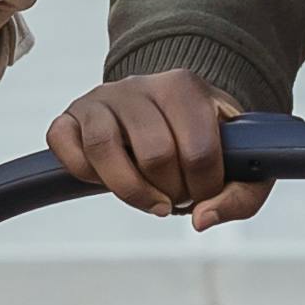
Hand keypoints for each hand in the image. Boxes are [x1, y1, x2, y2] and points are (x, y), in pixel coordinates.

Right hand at [47, 65, 267, 227]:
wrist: (164, 111)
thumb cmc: (202, 139)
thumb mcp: (237, 162)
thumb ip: (240, 197)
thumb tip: (202, 219)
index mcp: (185, 87)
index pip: (199, 150)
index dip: (205, 188)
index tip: (204, 192)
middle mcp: (139, 85)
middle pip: (155, 153)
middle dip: (171, 192)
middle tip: (177, 195)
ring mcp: (100, 98)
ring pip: (104, 147)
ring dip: (131, 191)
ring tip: (150, 199)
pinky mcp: (69, 117)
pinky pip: (64, 146)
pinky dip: (85, 174)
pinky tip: (109, 180)